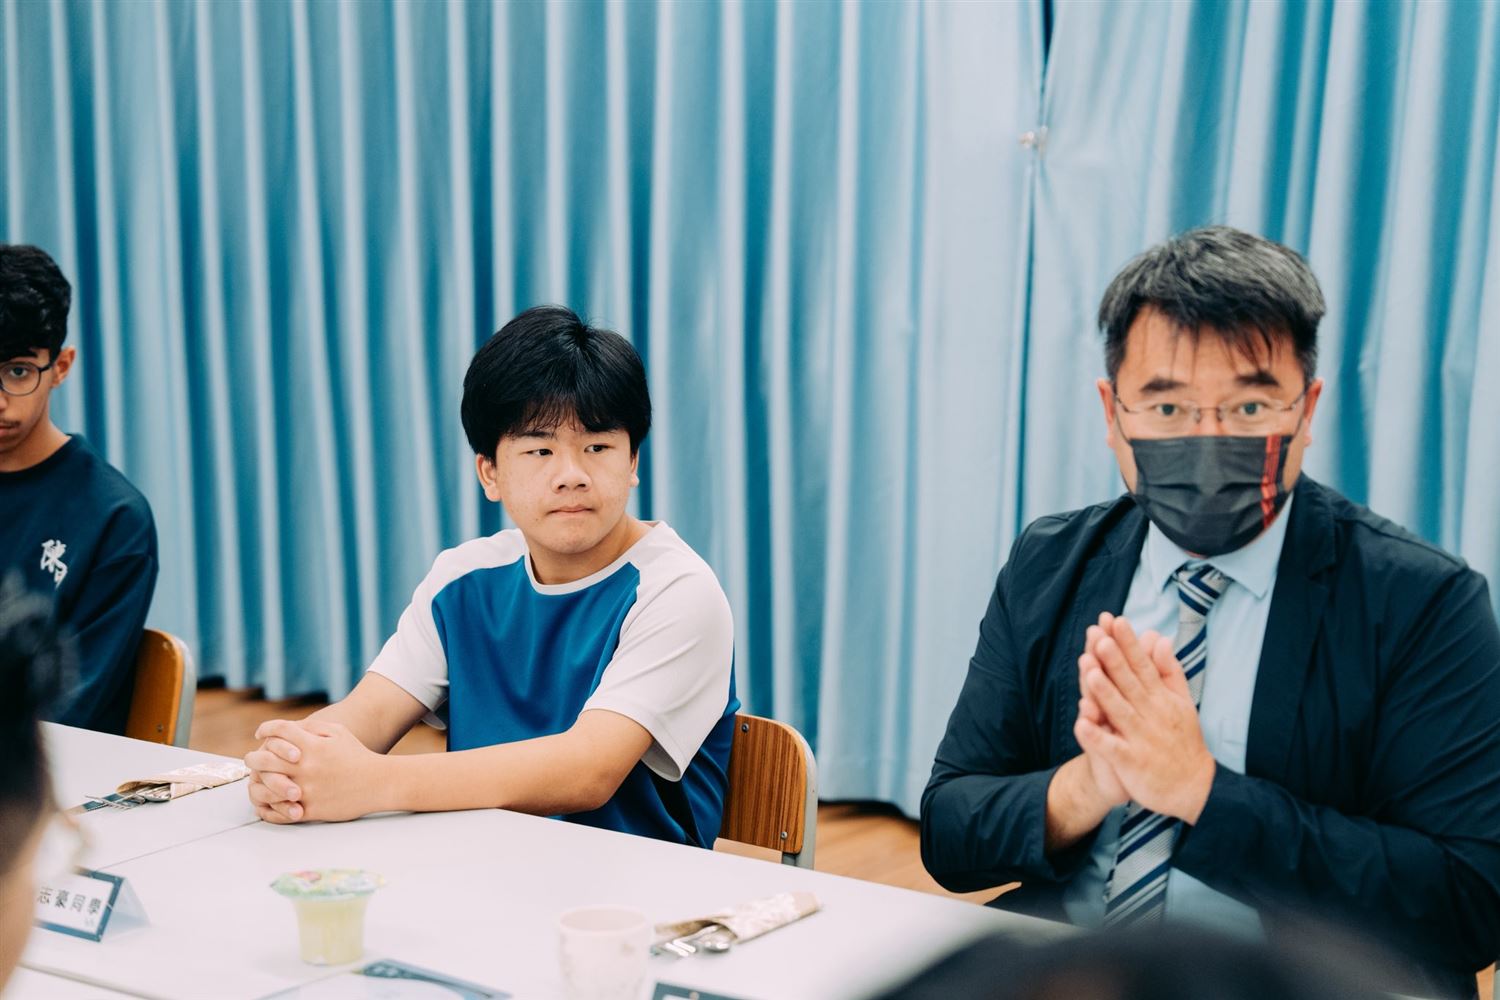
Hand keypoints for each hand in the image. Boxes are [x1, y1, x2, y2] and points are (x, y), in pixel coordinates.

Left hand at [245, 719, 386, 822]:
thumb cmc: (357, 756)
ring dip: (256, 783)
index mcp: (312, 746)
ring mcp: (306, 789)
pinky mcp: (310, 809)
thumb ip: (312, 727)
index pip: (278, 731)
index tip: (260, 733)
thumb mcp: (338, 733)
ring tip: (255, 782)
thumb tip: (288, 728)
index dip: (265, 729)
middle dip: (253, 758)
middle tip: (251, 759)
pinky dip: (269, 807)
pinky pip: (279, 811)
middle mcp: (305, 767)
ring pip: (266, 787)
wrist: (378, 783)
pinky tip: (267, 802)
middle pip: (264, 759)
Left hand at [1074, 615, 1216, 822]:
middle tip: (1099, 636)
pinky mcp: (1132, 762)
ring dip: (1104, 692)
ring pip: (1120, 711)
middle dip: (1114, 660)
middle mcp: (1151, 715)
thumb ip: (1169, 671)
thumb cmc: (1182, 741)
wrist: (1193, 788)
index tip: (1117, 621)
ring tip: (1088, 671)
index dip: (1129, 644)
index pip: (1143, 666)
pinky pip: (1112, 748)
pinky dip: (1097, 737)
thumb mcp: (1182, 703)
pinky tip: (1081, 724)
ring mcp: (1141, 738)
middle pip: (1129, 684)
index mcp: (1161, 699)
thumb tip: (1161, 639)